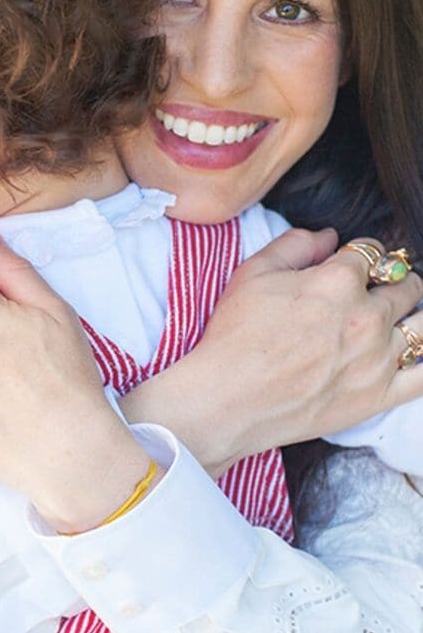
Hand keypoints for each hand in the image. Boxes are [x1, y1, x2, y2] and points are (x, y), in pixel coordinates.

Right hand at [119, 228, 422, 474]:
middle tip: (374, 291)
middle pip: (406, 285)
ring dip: (412, 315)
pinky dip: (422, 359)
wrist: (229, 397)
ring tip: (394, 319)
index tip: (350, 263)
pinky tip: (407, 353)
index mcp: (338, 280)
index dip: (359, 254)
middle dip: (392, 282)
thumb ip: (294, 245)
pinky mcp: (382, 395)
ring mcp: (379, 357)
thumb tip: (328, 235)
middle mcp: (367, 315)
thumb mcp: (252, 273)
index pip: (370, 252)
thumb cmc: (235, 334)